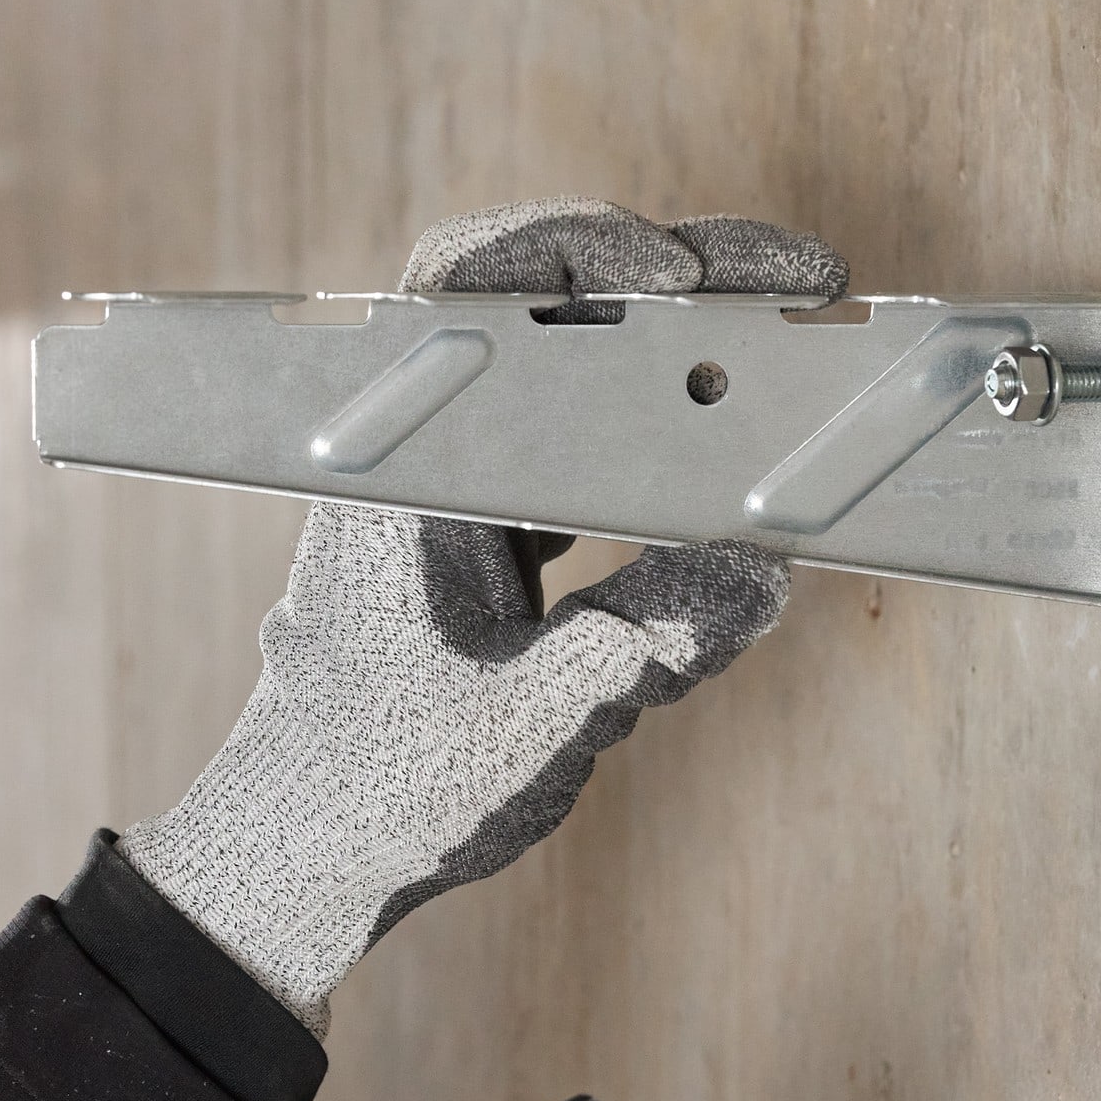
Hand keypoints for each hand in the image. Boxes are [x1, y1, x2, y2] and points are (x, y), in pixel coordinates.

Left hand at [116, 201, 842, 1034]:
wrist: (301, 857)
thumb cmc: (382, 792)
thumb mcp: (533, 722)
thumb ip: (648, 640)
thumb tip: (763, 572)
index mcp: (399, 467)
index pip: (471, 282)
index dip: (581, 244)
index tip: (680, 274)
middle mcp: (416, 451)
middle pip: (544, 304)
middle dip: (678, 281)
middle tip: (798, 286)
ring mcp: (447, 484)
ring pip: (566, 368)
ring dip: (673, 352)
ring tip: (786, 347)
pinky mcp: (481, 528)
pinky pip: (572, 440)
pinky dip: (652, 430)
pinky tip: (730, 455)